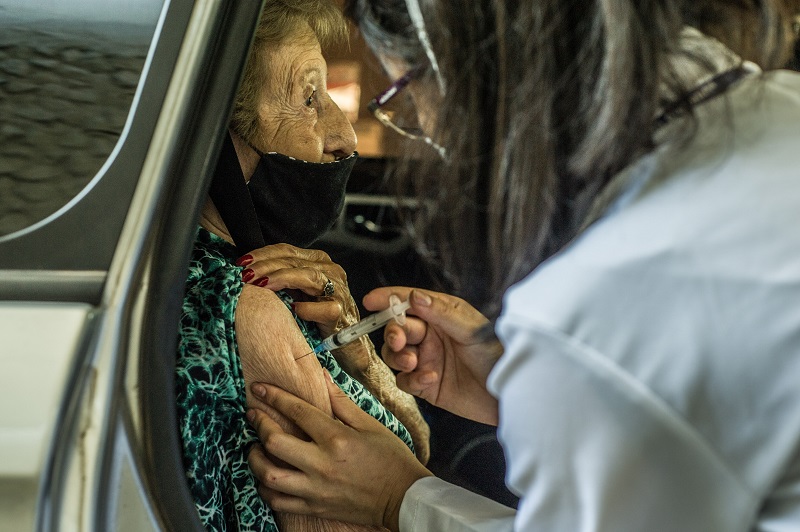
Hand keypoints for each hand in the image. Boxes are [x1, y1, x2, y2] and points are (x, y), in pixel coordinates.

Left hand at [237, 244, 368, 371]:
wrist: (345, 343)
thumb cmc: (317, 318)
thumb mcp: (297, 293)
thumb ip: (281, 280)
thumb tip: (248, 274)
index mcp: (319, 262)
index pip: (288, 251)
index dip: (263, 254)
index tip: (242, 262)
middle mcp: (331, 271)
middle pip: (294, 261)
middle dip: (266, 266)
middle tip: (246, 274)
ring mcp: (338, 290)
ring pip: (308, 276)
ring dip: (281, 278)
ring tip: (260, 284)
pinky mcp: (341, 312)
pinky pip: (322, 308)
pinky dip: (305, 309)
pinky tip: (292, 310)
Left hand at [247, 376, 431, 531]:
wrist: (403, 498)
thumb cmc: (391, 459)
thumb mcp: (370, 424)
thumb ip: (341, 401)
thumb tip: (322, 376)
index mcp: (337, 439)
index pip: (297, 412)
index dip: (275, 396)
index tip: (260, 389)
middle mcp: (322, 464)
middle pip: (275, 443)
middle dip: (259, 424)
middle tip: (254, 415)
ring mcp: (316, 489)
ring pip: (270, 476)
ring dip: (256, 459)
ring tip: (256, 448)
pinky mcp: (315, 507)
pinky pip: (278, 501)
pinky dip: (266, 488)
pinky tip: (267, 476)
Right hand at [363, 287, 502, 425]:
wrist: (509, 395)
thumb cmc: (498, 355)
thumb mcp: (471, 329)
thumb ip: (441, 312)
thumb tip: (413, 296)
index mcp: (441, 315)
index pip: (408, 303)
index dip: (388, 300)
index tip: (370, 300)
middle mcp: (430, 336)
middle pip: (397, 330)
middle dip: (393, 334)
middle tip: (399, 342)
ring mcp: (426, 360)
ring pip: (394, 356)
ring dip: (399, 358)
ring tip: (414, 362)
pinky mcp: (426, 385)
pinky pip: (405, 381)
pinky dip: (411, 380)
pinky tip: (429, 379)